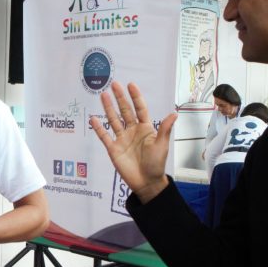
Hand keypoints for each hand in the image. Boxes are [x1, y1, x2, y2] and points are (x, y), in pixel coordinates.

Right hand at [89, 81, 176, 202]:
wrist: (146, 182)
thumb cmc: (156, 163)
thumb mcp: (162, 145)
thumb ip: (165, 129)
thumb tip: (174, 113)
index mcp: (145, 128)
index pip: (139, 109)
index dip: (135, 97)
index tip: (131, 85)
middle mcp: (132, 131)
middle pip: (125, 111)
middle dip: (120, 98)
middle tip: (114, 84)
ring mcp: (122, 139)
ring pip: (114, 120)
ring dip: (108, 108)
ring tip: (103, 95)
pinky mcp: (113, 149)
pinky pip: (104, 136)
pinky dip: (98, 128)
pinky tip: (93, 118)